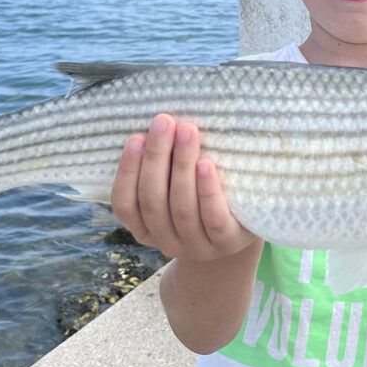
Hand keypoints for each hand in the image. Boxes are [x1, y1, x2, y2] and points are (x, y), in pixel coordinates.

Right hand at [110, 114, 257, 260]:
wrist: (241, 231)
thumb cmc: (201, 200)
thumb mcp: (175, 188)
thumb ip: (163, 167)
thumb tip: (157, 124)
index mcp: (145, 228)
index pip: (125, 203)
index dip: (127, 171)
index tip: (136, 137)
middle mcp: (166, 240)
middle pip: (153, 199)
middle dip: (157, 156)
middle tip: (164, 121)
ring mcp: (196, 245)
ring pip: (181, 206)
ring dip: (182, 165)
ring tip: (187, 131)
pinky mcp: (226, 242)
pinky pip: (212, 217)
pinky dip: (207, 190)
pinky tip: (206, 165)